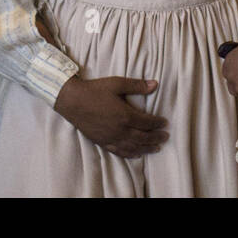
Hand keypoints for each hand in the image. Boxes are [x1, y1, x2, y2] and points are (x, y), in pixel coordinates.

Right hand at [54, 76, 168, 158]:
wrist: (72, 101)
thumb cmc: (94, 90)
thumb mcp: (117, 84)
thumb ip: (136, 85)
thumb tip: (155, 84)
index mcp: (125, 115)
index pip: (147, 122)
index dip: (158, 123)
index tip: (165, 123)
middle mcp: (120, 130)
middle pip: (143, 137)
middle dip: (156, 138)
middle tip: (165, 137)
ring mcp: (111, 138)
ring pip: (133, 147)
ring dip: (146, 148)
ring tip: (156, 148)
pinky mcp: (102, 142)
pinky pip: (119, 152)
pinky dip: (131, 154)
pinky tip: (136, 154)